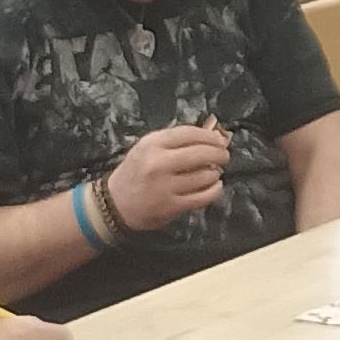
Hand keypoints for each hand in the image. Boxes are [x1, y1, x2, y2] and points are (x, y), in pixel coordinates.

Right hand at [109, 121, 230, 232]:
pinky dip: (215, 190)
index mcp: (152, 144)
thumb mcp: (147, 149)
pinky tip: (215, 186)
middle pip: (201, 153)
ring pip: (205, 175)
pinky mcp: (171, 206)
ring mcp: (165, 186)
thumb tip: (210, 137)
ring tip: (214, 172)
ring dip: (215, 173)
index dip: (209, 136)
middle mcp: (158, 163)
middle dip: (219, 153)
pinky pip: (203, 197)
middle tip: (224, 156)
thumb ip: (174, 142)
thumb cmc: (136, 173)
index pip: (189, 133)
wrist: (114, 203)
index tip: (219, 139)